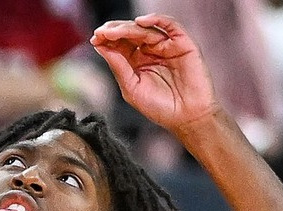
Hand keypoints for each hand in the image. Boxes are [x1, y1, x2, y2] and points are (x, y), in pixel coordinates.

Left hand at [90, 14, 217, 131]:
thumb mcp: (132, 89)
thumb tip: (101, 47)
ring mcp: (167, 45)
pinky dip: (156, 19)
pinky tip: (140, 22)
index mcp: (137, 61)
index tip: (95, 38)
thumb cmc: (160, 108)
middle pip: (130, 33)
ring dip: (129, 27)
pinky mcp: (183, 43)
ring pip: (146, 29)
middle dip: (115, 31)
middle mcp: (151, 50)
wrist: (187, 118)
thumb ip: (118, 67)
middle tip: (101, 33)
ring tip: (114, 31)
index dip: (107, 39)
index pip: (120, 44)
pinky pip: (170, 25)